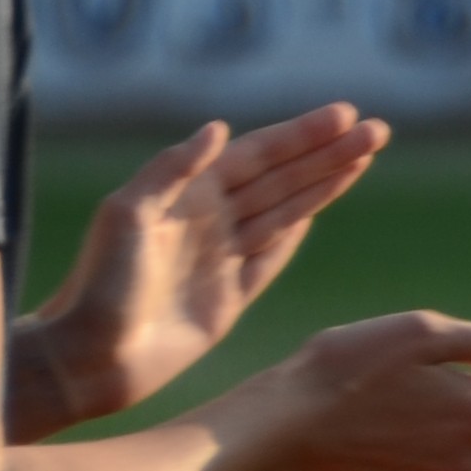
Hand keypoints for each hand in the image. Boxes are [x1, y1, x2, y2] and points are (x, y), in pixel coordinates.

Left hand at [13, 106, 387, 429]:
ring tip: (365, 159)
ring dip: (326, 184)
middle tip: (378, 131)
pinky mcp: (230, 296)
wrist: (93, 356)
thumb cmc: (99, 283)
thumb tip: (221, 130)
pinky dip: (296, 232)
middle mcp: (207, 219)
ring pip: (286, 210)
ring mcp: (221, 257)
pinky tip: (318, 212)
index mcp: (186, 194)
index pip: (257, 154)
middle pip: (281, 177)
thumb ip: (170, 169)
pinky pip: (272, 255)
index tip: (346, 115)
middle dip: (329, 153)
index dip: (302, 135)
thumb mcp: (126, 214)